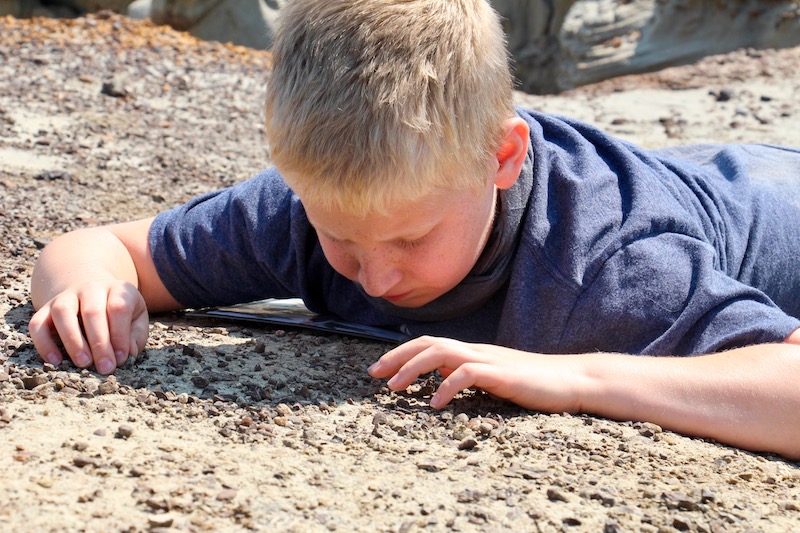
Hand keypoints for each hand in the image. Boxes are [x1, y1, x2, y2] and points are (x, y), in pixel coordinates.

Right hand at [28, 280, 148, 374]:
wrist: (93, 293)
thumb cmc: (119, 314)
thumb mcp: (136, 319)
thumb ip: (136, 336)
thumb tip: (128, 353)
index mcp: (118, 289)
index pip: (118, 308)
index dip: (120, 335)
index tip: (121, 358)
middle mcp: (91, 288)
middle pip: (92, 311)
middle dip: (99, 343)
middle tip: (105, 368)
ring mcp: (66, 296)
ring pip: (63, 312)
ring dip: (73, 340)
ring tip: (83, 363)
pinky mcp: (46, 309)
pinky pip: (37, 324)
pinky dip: (43, 343)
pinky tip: (56, 361)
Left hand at [368, 335, 584, 412]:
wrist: (571, 380)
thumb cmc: (532, 383)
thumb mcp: (491, 377)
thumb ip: (465, 373)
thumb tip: (437, 373)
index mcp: (472, 352)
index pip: (429, 344)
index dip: (400, 353)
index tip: (377, 370)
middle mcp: (476, 351)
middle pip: (428, 343)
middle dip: (396, 357)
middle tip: (373, 375)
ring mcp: (489, 360)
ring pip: (442, 352)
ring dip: (413, 368)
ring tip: (395, 388)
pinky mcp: (502, 374)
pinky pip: (468, 374)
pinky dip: (447, 386)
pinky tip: (435, 403)